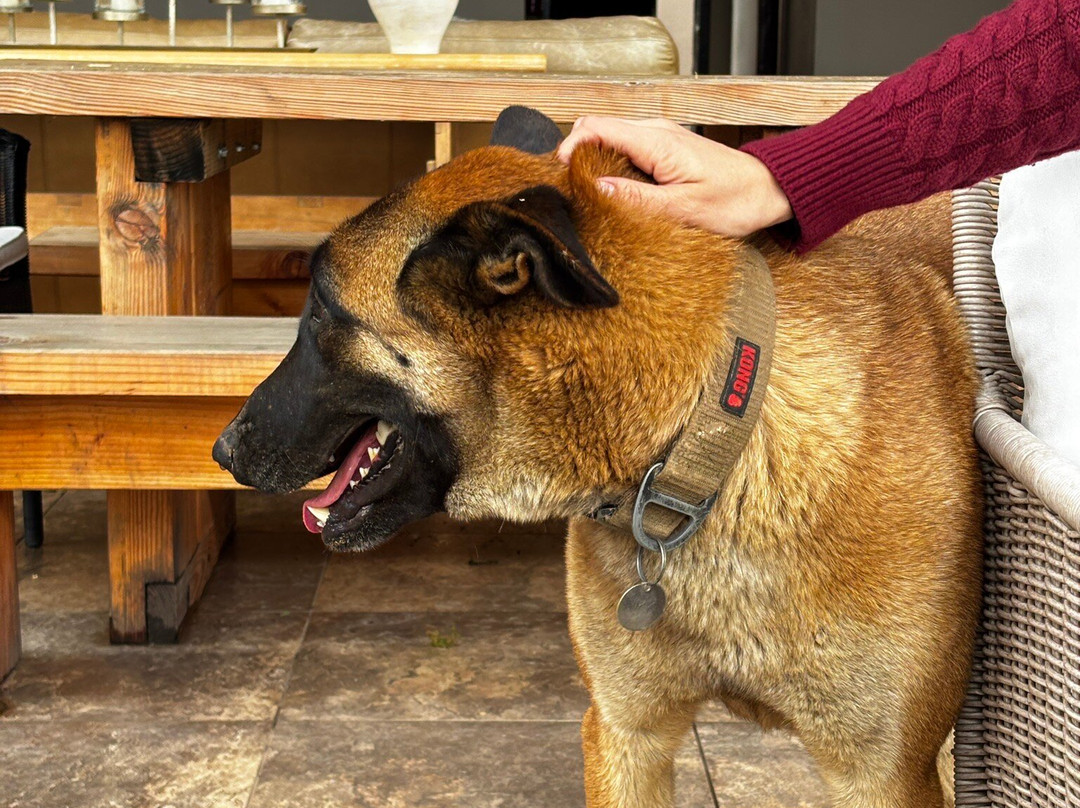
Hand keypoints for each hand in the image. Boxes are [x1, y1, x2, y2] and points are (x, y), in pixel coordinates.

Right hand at [556, 116, 792, 237]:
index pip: (596, 128)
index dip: (570, 148)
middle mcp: (655, 132)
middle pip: (597, 131)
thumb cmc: (734, 201)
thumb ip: (638, 198)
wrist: (768, 190)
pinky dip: (613, 170)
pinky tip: (617, 195)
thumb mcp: (683, 208)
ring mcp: (659, 139)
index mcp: (656, 142)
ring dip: (595, 166)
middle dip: (577, 158)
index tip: (560, 177)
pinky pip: (627, 152)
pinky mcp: (664, 151)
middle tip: (572, 193)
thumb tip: (596, 188)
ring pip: (610, 142)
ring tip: (592, 197)